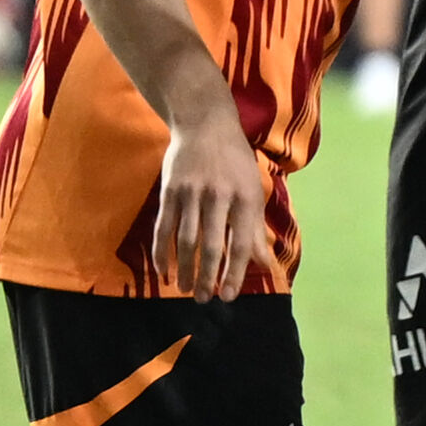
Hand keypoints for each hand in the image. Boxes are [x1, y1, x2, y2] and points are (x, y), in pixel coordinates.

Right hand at [154, 96, 266, 300]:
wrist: (205, 124)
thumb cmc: (235, 162)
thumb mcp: (253, 191)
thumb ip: (255, 229)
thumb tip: (263, 264)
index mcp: (245, 198)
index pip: (240, 245)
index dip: (235, 274)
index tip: (229, 296)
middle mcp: (218, 196)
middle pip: (210, 246)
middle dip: (207, 277)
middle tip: (204, 300)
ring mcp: (191, 193)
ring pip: (185, 240)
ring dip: (184, 269)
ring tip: (184, 290)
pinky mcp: (170, 191)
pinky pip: (163, 227)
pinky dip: (161, 251)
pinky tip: (163, 270)